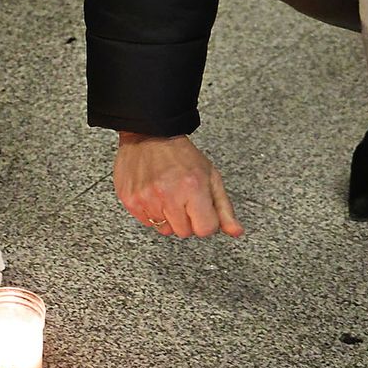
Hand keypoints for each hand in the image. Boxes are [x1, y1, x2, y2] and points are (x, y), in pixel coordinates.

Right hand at [113, 133, 243, 238]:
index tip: (200, 208)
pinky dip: (152, 212)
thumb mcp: (210, 177)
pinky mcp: (131, 200)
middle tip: (182, 198)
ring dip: (167, 215)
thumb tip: (236, 232)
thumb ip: (224, 208)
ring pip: (164, 229)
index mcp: (193, 188)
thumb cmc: (181, 155)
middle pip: (184, 232)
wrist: (149, 135)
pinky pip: (147, 222)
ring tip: (167, 193)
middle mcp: (168, 195)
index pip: (205, 230)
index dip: (205, 221)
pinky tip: (153, 193)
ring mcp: (147, 199)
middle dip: (186, 219)